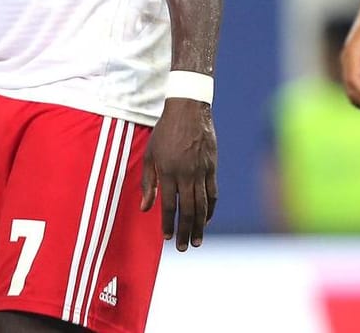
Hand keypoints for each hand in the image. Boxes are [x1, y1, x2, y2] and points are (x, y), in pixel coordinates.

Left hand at [140, 98, 217, 250]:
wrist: (188, 111)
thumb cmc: (164, 133)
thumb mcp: (150, 155)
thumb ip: (148, 182)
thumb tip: (145, 208)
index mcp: (168, 171)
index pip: (169, 205)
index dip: (168, 223)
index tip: (167, 238)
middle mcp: (186, 174)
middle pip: (187, 210)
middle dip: (185, 231)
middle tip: (183, 247)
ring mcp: (202, 171)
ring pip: (202, 205)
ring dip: (200, 225)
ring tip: (196, 241)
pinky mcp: (213, 167)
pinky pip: (213, 194)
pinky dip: (210, 209)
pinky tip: (206, 220)